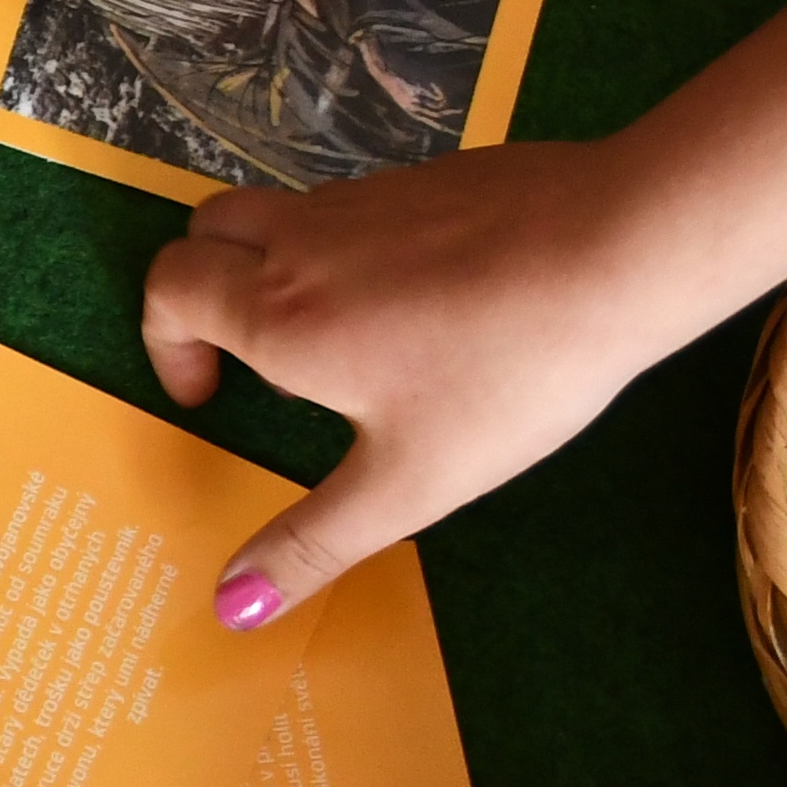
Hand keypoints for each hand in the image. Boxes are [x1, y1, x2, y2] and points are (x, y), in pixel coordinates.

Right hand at [141, 140, 645, 626]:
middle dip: (201, 292)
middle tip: (245, 362)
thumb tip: (229, 609)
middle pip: (208, 231)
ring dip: (275, 273)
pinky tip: (422, 310)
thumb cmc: (505, 375)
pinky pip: (353, 209)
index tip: (210, 396)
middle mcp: (305, 240)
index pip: (171, 288)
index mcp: (279, 312)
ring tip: (340, 350)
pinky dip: (345, 252)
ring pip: (284, 217)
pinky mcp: (431, 177)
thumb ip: (313, 543)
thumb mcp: (407, 484)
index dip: (167, 342)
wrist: (619, 249)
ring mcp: (369, 196)